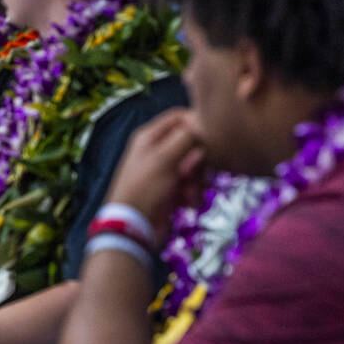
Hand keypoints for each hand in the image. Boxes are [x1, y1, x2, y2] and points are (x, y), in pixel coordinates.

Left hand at [106, 109, 205, 240]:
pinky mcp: (171, 189)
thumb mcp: (164, 158)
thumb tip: (201, 127)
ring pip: (195, 166)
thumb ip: (185, 138)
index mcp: (150, 136)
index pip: (179, 117)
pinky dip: (192, 194)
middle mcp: (157, 150)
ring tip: (188, 194)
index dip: (196, 125)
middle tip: (191, 174)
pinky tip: (187, 203)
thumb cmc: (145, 188)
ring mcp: (164, 170)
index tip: (209, 138)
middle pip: (191, 143)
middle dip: (198, 161)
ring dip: (197, 181)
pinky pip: (191, 184)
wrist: (134, 226)